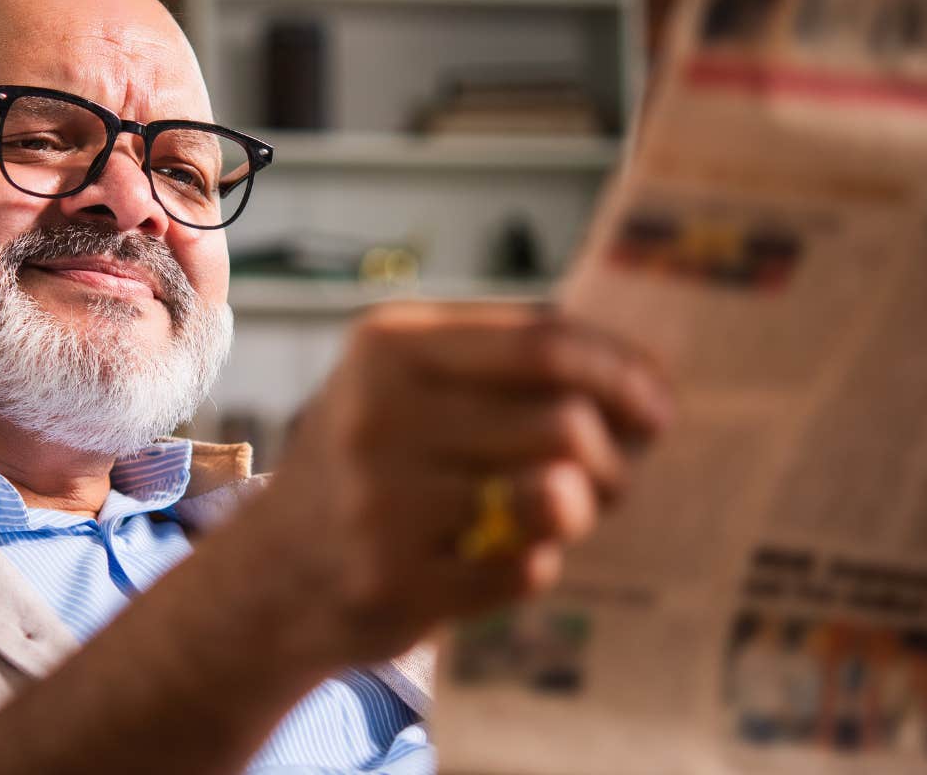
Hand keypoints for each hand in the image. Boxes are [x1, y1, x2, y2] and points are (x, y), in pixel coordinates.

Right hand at [230, 301, 676, 669]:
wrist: (270, 575)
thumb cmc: (371, 465)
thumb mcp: (410, 385)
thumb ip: (513, 366)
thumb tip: (649, 375)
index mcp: (389, 347)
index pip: (545, 343)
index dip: (622, 373)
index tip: (657, 405)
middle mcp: (377, 416)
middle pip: (565, 422)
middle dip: (611, 454)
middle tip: (606, 476)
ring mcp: (381, 503)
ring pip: (556, 494)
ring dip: (585, 508)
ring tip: (568, 510)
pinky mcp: (396, 583)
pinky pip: (527, 569)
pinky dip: (535, 563)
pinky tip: (504, 555)